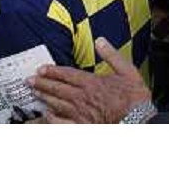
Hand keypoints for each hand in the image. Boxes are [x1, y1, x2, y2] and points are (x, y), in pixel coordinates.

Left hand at [28, 38, 150, 122]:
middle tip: (29, 80)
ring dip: (44, 98)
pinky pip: (61, 123)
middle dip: (42, 84)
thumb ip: (111, 55)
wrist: (139, 120)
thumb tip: (100, 40)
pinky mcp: (81, 127)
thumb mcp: (127, 70)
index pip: (67, 75)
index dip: (52, 72)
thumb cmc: (134, 97)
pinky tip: (45, 116)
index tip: (41, 69)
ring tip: (34, 94)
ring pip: (56, 105)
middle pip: (57, 89)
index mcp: (92, 83)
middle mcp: (82, 98)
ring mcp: (80, 114)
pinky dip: (51, 119)